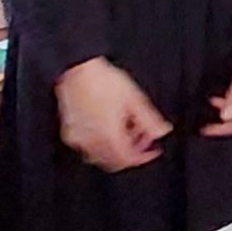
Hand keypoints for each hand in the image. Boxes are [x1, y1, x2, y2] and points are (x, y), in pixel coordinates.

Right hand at [54, 57, 168, 171]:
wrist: (77, 69)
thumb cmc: (104, 81)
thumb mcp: (134, 99)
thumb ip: (150, 119)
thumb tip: (162, 131)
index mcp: (108, 135)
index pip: (127, 159)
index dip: (143, 157)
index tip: (153, 150)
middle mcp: (91, 141)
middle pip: (114, 161)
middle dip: (130, 153)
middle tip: (142, 139)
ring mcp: (78, 138)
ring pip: (100, 156)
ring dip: (115, 149)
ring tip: (127, 131)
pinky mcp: (69, 132)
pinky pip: (87, 147)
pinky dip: (101, 144)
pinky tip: (108, 129)